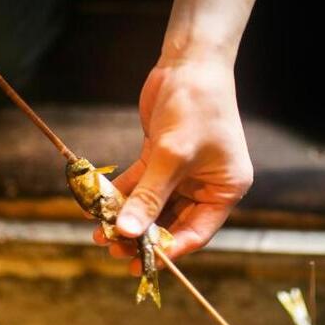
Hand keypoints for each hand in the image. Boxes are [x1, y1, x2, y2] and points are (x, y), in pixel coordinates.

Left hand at [93, 51, 253, 274]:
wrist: (189, 62)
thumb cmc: (195, 106)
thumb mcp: (172, 155)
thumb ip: (149, 196)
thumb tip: (128, 232)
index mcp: (225, 189)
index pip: (196, 232)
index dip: (168, 250)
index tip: (140, 262)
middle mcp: (206, 185)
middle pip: (172, 222)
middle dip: (143, 235)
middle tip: (113, 249)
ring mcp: (183, 173)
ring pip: (153, 205)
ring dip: (128, 218)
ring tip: (100, 232)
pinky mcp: (162, 158)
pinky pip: (140, 185)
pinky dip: (121, 195)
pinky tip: (99, 207)